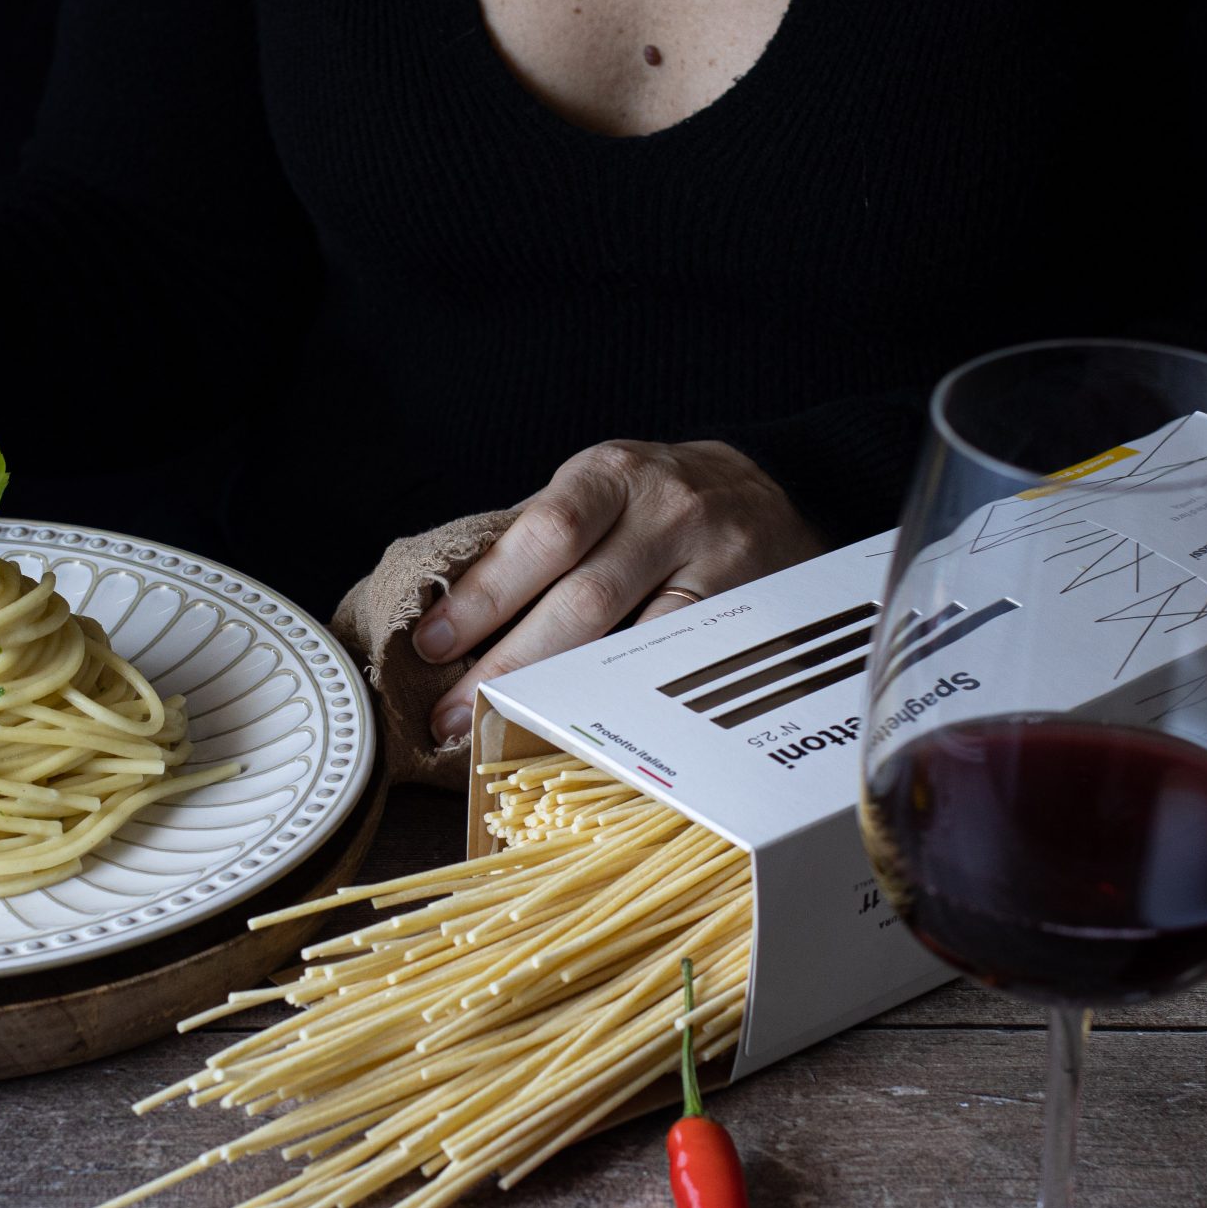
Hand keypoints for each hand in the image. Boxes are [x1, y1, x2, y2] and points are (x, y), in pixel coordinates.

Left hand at [415, 440, 823, 740]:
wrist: (774, 492)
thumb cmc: (656, 503)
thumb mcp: (600, 492)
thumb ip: (538, 540)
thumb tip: (451, 609)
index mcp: (611, 476)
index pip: (544, 536)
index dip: (485, 594)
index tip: (432, 644)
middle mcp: (669, 510)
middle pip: (584, 600)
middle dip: (509, 663)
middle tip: (451, 712)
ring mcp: (718, 563)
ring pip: (635, 644)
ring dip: (562, 695)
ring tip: (506, 728)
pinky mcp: (750, 613)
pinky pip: (680, 670)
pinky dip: (627, 705)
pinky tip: (587, 731)